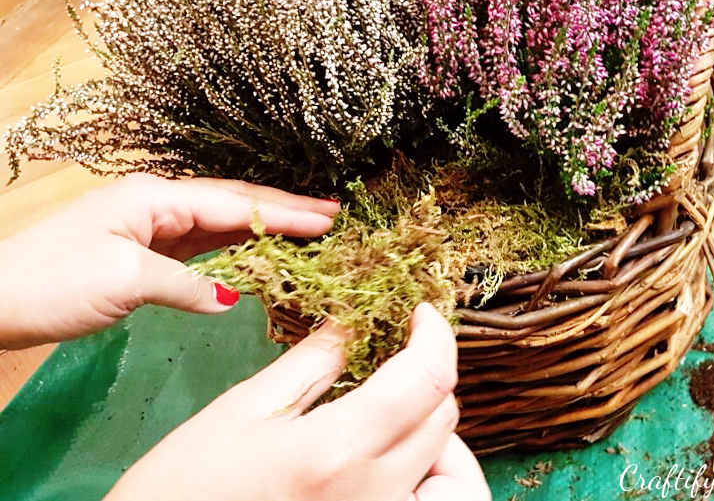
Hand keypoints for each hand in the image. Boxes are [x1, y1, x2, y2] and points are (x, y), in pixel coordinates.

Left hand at [0, 173, 338, 348]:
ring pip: (222, 220)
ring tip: (311, 228)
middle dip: (285, 209)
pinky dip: (238, 245)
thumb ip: (186, 285)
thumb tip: (231, 298)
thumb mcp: (125, 281)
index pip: (234, 203)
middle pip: (234, 202)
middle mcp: (159, 201)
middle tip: (335, 214)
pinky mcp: (148, 248)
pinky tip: (260, 250)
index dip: (284, 213)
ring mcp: (153, 223)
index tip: (330, 217)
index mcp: (155, 197)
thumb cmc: (54, 282)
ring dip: (265, 224)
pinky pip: (205, 241)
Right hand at [105, 303, 489, 500]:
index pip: (427, 378)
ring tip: (387, 404)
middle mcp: (374, 493)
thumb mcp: (244, 409)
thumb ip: (311, 361)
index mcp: (337, 449)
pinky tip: (382, 451)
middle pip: (445, 416)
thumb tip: (354, 321)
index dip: (435, 334)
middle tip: (392, 353)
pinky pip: (425, 494)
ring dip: (429, 418)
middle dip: (430, 371)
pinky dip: (422, 464)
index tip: (420, 312)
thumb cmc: (186, 485)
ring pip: (443, 457)